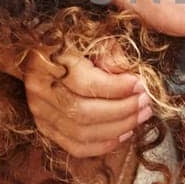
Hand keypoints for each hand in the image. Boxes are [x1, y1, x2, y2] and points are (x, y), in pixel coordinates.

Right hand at [21, 46, 150, 157]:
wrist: (42, 53)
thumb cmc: (71, 42)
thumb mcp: (91, 37)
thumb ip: (111, 55)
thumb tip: (132, 81)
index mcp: (47, 61)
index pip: (85, 84)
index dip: (117, 88)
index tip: (140, 85)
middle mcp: (39, 91)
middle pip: (84, 113)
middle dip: (122, 110)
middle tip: (145, 103)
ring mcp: (40, 113)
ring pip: (81, 133)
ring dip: (118, 128)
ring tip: (140, 116)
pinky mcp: (46, 128)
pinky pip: (76, 147)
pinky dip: (103, 145)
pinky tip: (124, 133)